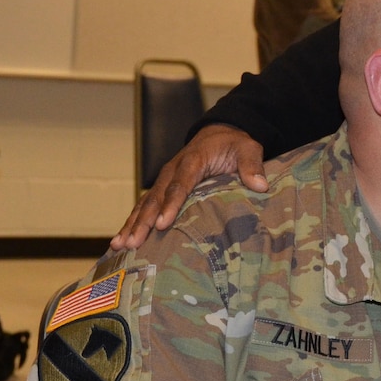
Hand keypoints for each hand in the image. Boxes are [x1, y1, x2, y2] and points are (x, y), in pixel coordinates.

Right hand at [111, 124, 267, 249]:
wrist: (219, 134)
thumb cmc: (234, 145)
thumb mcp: (248, 148)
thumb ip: (251, 165)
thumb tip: (260, 185)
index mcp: (193, 161)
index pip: (180, 185)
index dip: (171, 204)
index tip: (162, 223)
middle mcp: (173, 170)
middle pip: (156, 198)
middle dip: (143, 221)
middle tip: (133, 242)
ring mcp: (164, 179)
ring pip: (145, 203)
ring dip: (132, 224)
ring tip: (120, 246)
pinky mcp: (162, 187)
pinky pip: (144, 206)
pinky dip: (132, 222)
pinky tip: (122, 240)